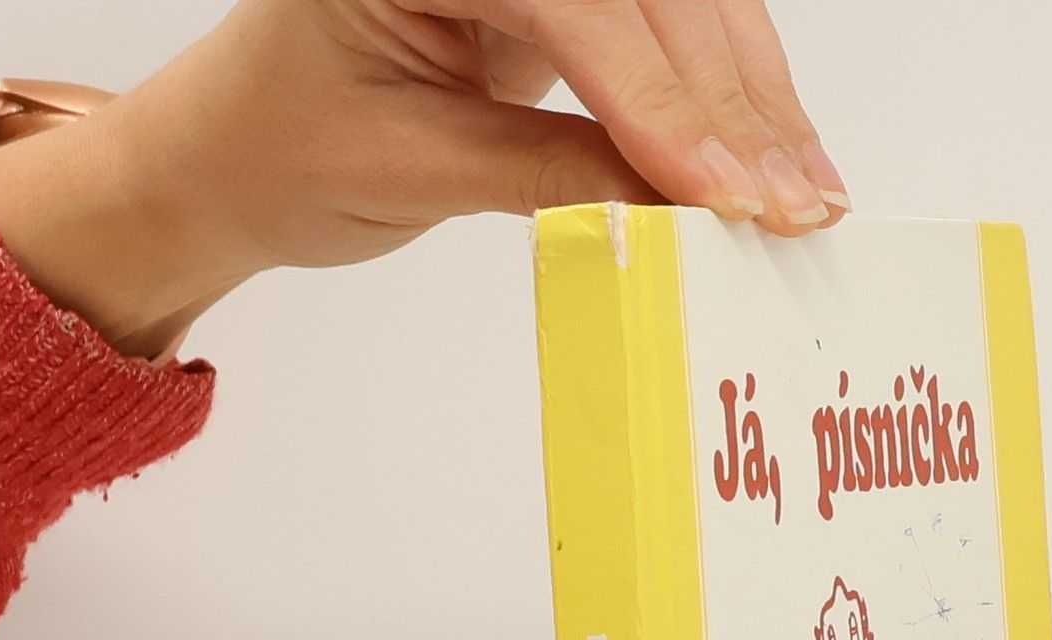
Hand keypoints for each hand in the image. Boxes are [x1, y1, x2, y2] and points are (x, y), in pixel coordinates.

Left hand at [0, 0, 847, 356]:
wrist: (244, 145)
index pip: (571, 4)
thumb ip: (550, 175)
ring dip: (755, 101)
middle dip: (731, 104)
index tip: (726, 193)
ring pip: (683, 4)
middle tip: (794, 208)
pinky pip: (672, 27)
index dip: (659, 102)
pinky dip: (731, 97)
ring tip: (807, 197)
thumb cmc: (290, 148)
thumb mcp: (413, 169)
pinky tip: (775, 158)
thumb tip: (683, 205)